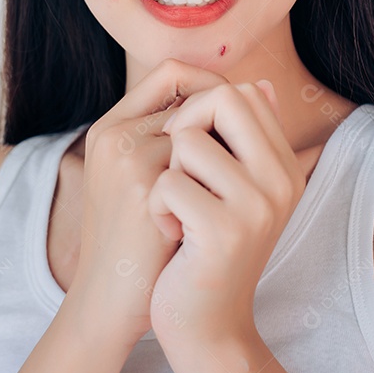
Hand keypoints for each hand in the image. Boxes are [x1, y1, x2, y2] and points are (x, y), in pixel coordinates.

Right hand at [68, 58, 229, 346]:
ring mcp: (128, 158)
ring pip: (203, 131)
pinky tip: (198, 219)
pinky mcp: (146, 187)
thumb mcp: (150, 177)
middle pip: (194, 96)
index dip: (211, 90)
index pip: (171, 72)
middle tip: (231, 165)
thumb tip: (264, 87)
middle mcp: (114, 133)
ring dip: (218, 163)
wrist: (111, 301)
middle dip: (220, 129)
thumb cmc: (138, 239)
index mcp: (110, 127)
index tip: (231, 125)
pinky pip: (204, 164)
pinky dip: (213, 189)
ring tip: (209, 197)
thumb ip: (184, 134)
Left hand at [146, 78, 304, 349]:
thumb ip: (247, 139)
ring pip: (186, 141)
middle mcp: (282, 181)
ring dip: (168, 174)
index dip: (203, 110)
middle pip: (223, 99)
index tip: (192, 152)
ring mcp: (257, 206)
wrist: (206, 324)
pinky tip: (171, 235)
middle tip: (178, 171)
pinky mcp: (224, 231)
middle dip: (185, 127)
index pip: (245, 93)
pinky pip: (169, 183)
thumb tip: (260, 84)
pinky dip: (158, 208)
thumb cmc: (208, 248)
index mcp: (286, 168)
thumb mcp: (237, 190)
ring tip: (178, 210)